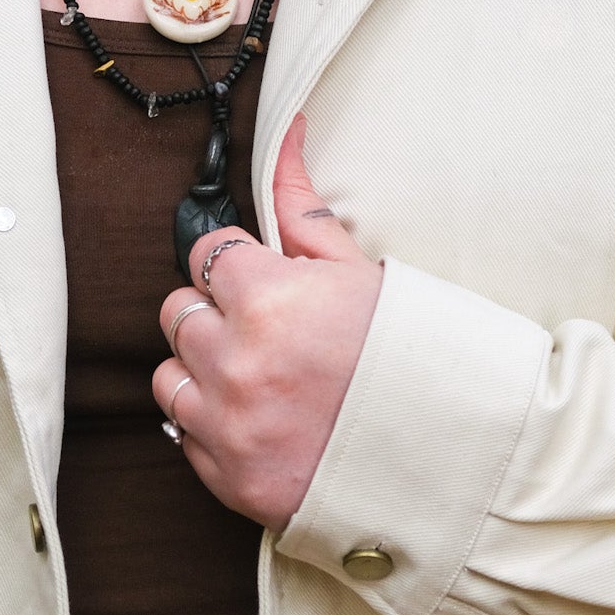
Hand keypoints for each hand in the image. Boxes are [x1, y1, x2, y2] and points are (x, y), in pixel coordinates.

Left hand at [153, 113, 383, 533]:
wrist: (445, 452)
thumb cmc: (405, 352)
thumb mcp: (357, 270)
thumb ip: (303, 208)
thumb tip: (285, 134)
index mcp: (268, 300)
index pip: (206, 254)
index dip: (239, 265)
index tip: (268, 281)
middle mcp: (236, 362)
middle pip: (178, 311)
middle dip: (215, 312)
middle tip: (267, 327)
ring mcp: (229, 426)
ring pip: (168, 375)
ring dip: (203, 369)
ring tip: (260, 374)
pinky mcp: (229, 479)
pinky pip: (186, 436)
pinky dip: (214, 425)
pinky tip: (262, 416)